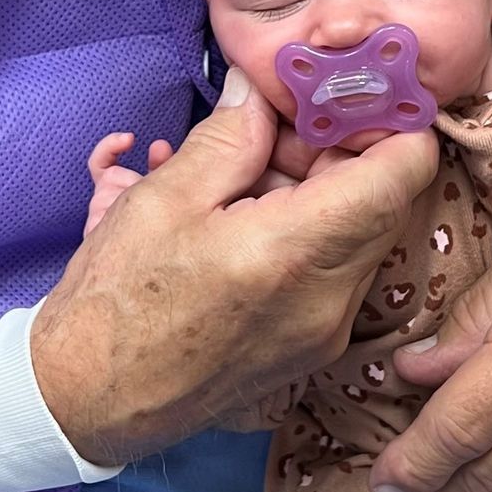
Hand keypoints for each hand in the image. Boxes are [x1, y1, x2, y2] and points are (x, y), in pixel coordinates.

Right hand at [32, 71, 437, 467]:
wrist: (87, 404)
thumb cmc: (115, 304)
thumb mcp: (165, 199)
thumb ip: (230, 136)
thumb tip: (262, 87)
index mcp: (298, 251)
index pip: (404, 169)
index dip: (386, 118)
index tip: (343, 93)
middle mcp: (330, 299)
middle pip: (377, 198)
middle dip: (331, 150)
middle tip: (265, 126)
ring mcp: (324, 330)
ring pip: (349, 232)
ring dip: (303, 189)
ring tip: (225, 171)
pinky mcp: (308, 347)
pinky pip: (323, 270)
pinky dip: (289, 230)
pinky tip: (223, 212)